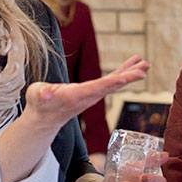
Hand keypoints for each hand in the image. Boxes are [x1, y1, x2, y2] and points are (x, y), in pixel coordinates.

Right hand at [24, 56, 148, 130]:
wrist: (44, 118)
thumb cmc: (40, 104)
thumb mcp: (37, 96)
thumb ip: (41, 94)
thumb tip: (46, 93)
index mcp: (76, 96)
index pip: (99, 88)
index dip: (114, 82)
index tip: (129, 77)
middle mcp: (88, 96)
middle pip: (111, 86)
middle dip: (128, 78)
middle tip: (144, 70)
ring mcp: (93, 94)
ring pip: (114, 82)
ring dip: (130, 73)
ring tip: (145, 63)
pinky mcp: (93, 91)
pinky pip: (111, 80)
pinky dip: (123, 72)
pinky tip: (133, 65)